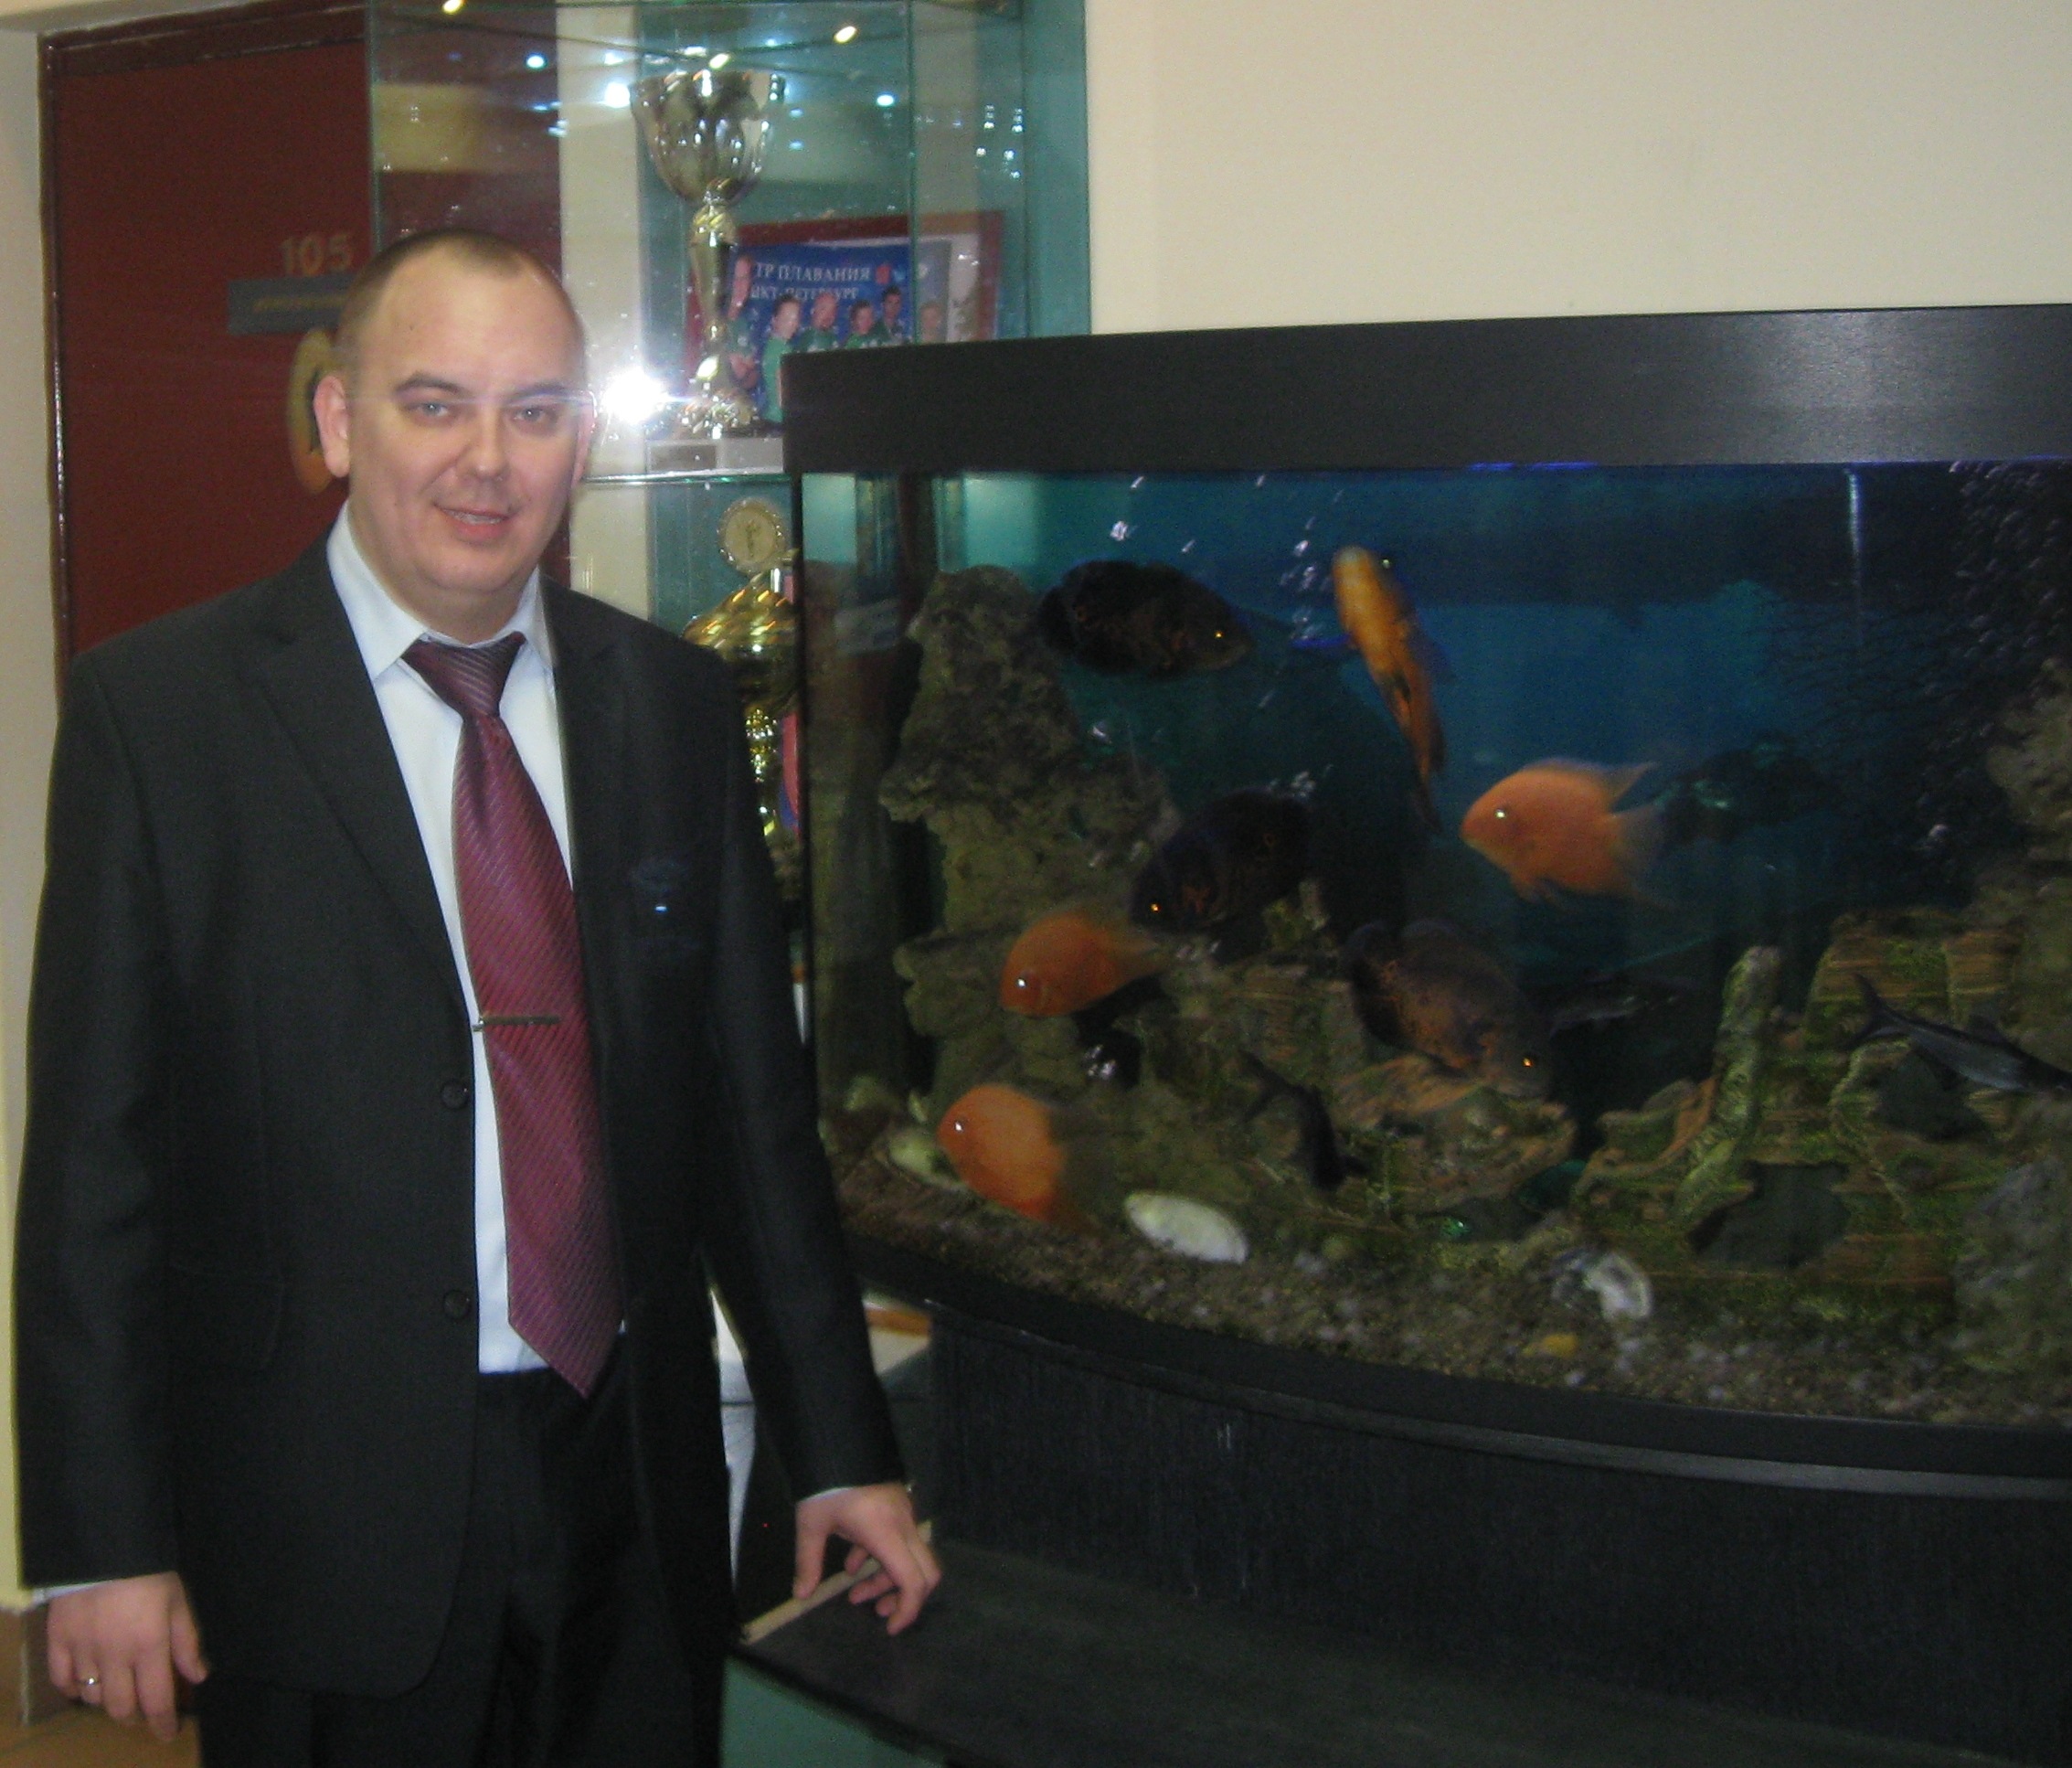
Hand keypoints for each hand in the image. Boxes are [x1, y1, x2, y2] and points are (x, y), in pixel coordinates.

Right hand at [46, 1573, 206, 1740]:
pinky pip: (61, 1680)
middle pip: (121, 1708)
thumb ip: (187, 1641)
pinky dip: (73, 1688)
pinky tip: (85, 1683)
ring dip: (107, 1700)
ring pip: (92, 1698)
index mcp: (149, 1646)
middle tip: (144, 1709)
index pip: (157, 1700)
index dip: (163, 1723)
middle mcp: (114, 1656)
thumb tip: (198, 1676)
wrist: (102, 1544)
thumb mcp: (178, 1600)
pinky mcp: (56, 1641)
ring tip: (119, 1689)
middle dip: (135, 1716)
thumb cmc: (150, 1569)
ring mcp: (82, 1650)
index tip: (168, 1733)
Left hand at [793, 1483, 940, 1634]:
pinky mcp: (898, 1505)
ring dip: (888, 1579)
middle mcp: (903, 1525)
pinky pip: (900, 1540)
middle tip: (878, 1613)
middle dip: (903, 1598)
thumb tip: (802, 1595)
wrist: (839, 1439)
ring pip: (910, 1557)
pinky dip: (883, 1558)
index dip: (908, 1610)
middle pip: (925, 1571)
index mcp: (887, 1533)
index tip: (889, 1627)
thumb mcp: (811, 1524)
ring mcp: (904, 1513)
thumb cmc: (826, 1483)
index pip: (913, 1580)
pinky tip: (854, 1562)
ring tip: (856, 1593)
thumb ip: (809, 1562)